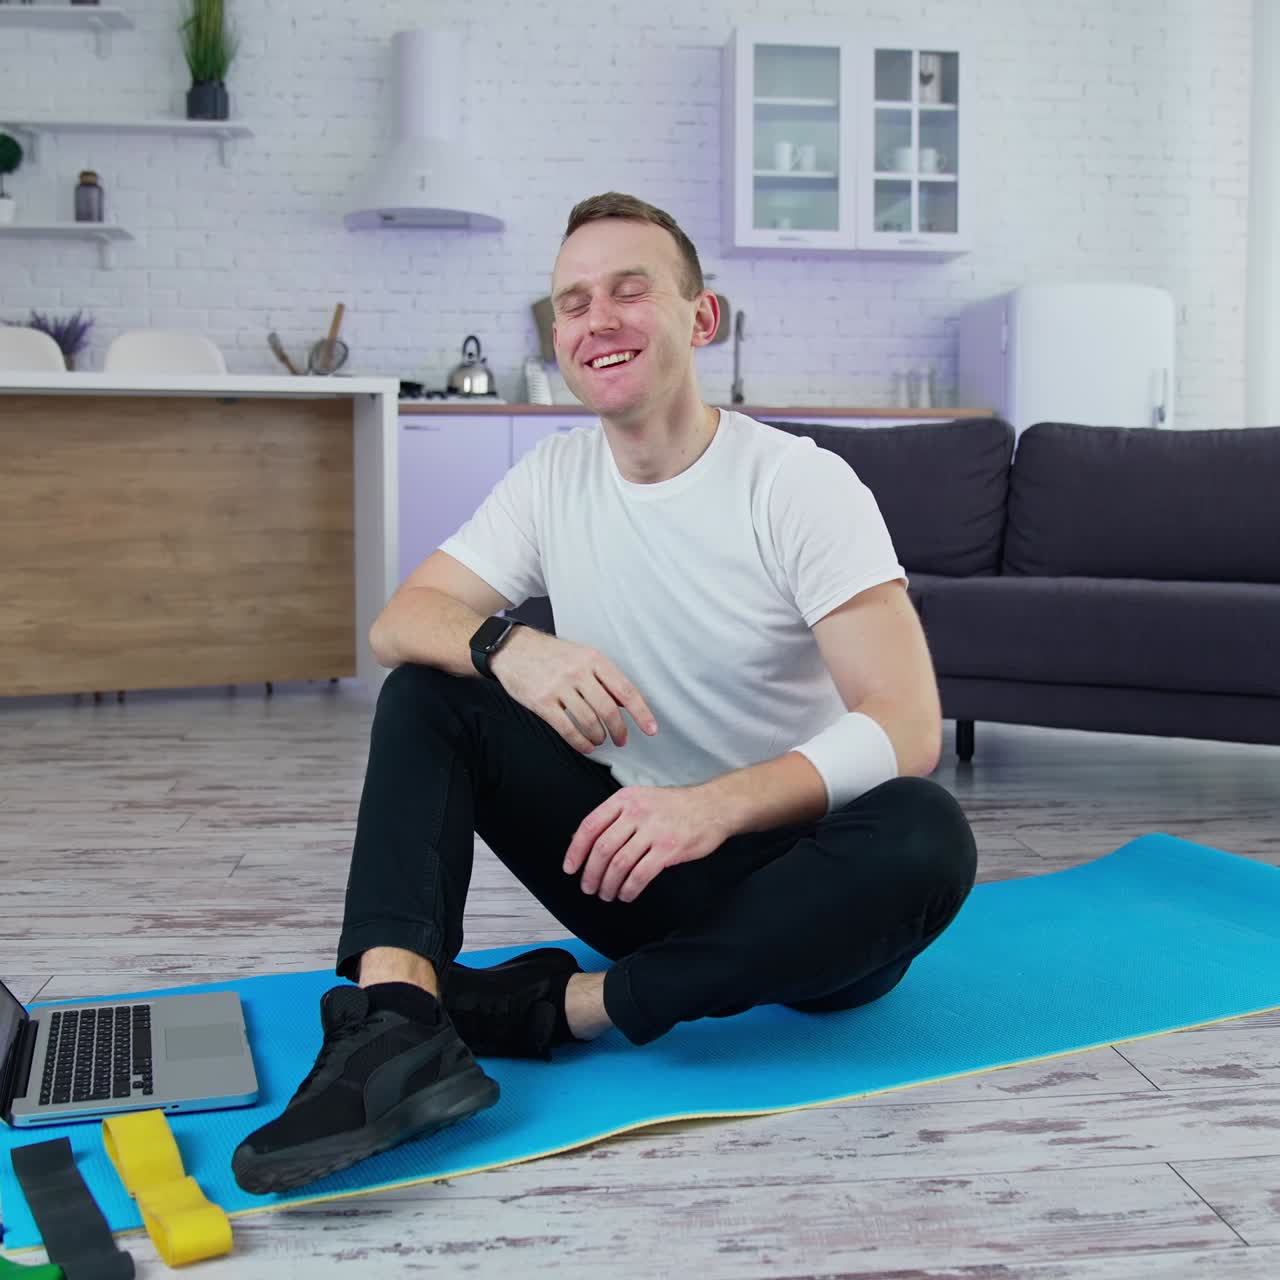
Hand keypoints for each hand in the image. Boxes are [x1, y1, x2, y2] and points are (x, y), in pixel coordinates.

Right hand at [490, 627, 657, 753]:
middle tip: (622, 740)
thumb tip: (625, 702)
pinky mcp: (542, 702)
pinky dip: (581, 742)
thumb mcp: (582, 655)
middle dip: (619, 730)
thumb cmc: (552, 654)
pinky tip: (586, 746)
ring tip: (601, 740)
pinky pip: (567, 729)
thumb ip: (604, 677)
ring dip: (599, 737)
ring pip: (589, 721)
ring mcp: (559, 687)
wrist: (513, 649)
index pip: (625, 690)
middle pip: (608, 710)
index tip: (651, 729)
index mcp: (594, 659)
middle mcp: (578, 672)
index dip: (641, 712)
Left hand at [564, 786, 727, 902]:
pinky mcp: (669, 848)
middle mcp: (636, 812)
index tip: (570, 868)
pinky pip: (640, 874)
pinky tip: (626, 894)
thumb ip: (615, 817)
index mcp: (624, 799)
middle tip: (589, 888)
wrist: (712, 807)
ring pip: (619, 864)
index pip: (590, 826)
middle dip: (591, 874)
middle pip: (602, 848)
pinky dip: (629, 889)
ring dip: (608, 884)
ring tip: (607, 894)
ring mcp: (653, 830)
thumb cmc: (674, 807)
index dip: (576, 850)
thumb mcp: (640, 799)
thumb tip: (583, 842)